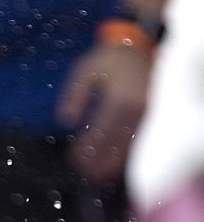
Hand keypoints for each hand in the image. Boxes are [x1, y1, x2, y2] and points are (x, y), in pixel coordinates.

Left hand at [56, 43, 152, 182]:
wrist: (144, 47)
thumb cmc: (111, 60)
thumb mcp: (86, 69)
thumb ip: (74, 93)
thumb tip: (65, 120)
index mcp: (120, 98)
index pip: (99, 134)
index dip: (85, 151)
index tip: (74, 159)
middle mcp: (137, 110)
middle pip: (115, 147)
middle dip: (97, 164)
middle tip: (84, 172)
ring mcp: (149, 116)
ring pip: (129, 150)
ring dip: (111, 166)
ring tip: (96, 175)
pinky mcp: (154, 118)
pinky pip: (139, 144)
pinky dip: (125, 157)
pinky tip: (113, 165)